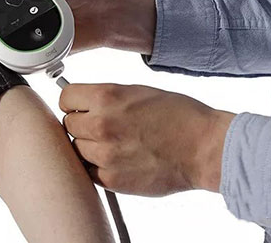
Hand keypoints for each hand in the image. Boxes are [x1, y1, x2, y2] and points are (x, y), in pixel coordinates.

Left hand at [58, 82, 235, 195]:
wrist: (204, 148)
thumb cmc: (179, 116)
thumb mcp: (136, 91)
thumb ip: (105, 98)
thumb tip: (83, 104)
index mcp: (106, 97)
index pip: (65, 98)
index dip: (74, 103)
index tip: (80, 107)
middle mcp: (101, 124)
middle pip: (68, 125)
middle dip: (82, 125)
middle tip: (104, 127)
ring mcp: (104, 154)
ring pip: (77, 149)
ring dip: (90, 147)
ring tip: (117, 144)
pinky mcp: (112, 179)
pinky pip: (89, 171)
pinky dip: (99, 167)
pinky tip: (120, 160)